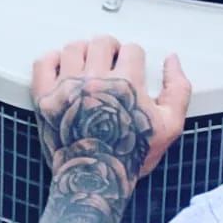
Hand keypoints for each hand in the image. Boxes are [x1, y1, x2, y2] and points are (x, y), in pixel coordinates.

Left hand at [31, 37, 190, 183]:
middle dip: (111, 49)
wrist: (97, 179)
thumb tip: (172, 61)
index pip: (131, 50)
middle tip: (111, 62)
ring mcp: (68, 86)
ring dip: (83, 51)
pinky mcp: (46, 97)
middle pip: (102, 43)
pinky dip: (52, 59)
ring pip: (73, 48)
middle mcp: (95, 79)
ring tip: (88, 65)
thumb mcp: (170, 126)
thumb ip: (178, 90)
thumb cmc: (130, 156)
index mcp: (126, 83)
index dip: (134, 57)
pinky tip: (62, 69)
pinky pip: (44, 62)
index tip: (132, 68)